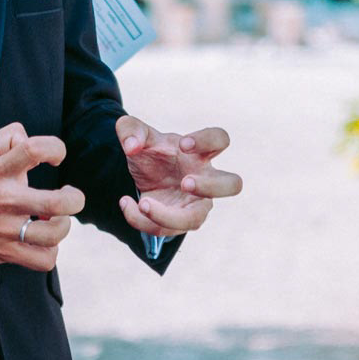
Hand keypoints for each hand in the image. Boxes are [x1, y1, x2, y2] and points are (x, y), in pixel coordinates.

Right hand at [0, 122, 85, 270]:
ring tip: (56, 220)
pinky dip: (50, 252)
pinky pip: (42, 260)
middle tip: (70, 195)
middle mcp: (3, 200)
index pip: (35, 149)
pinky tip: (43, 241)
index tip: (55, 156)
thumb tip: (30, 139)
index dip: (56, 149)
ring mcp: (4, 229)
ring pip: (53, 234)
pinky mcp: (3, 251)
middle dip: (74, 198)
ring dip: (63, 226)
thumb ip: (6, 138)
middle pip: (56, 202)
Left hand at [115, 115, 242, 237]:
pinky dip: (140, 219)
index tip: (183, 145)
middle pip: (232, 185)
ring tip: (144, 203)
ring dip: (170, 217)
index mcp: (200, 153)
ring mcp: (195, 204)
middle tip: (185, 182)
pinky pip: (163, 230)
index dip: (207, 141)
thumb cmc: (152, 153)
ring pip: (196, 220)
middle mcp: (206, 180)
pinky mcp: (177, 222)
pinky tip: (126, 201)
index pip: (220, 140)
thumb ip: (130, 130)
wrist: (145, 176)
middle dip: (210, 186)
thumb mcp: (135, 134)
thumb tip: (131, 146)